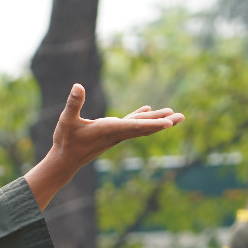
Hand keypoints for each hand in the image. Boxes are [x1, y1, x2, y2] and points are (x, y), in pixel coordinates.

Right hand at [26, 85, 184, 208]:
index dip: (152, 124)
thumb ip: (73, 104)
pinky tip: (148, 110)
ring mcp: (116, 134)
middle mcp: (116, 133)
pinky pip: (131, 124)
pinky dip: (142, 117)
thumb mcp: (66, 120)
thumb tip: (77, 86)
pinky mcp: (112, 133)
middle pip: (144, 127)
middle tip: (182, 117)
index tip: (168, 123)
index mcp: (108, 129)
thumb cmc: (65, 141)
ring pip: (141, 127)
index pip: (134, 126)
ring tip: (175, 115)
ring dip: (158, 121)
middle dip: (164, 122)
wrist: (65, 161)